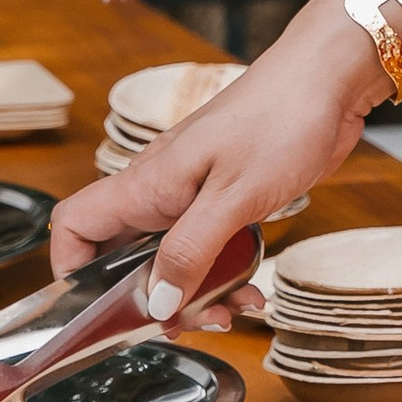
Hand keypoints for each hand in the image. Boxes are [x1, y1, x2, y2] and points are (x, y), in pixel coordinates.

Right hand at [49, 24, 375, 306]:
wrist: (328, 78)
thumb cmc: (280, 118)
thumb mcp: (233, 197)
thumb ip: (191, 252)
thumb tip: (156, 303)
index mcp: (148, 183)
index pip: (76, 226)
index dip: (72, 269)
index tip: (98, 309)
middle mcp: (162, 189)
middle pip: (125, 256)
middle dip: (149, 298)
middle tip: (183, 323)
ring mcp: (194, 192)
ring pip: (173, 258)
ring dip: (197, 292)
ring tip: (232, 311)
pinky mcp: (227, 196)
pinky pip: (211, 246)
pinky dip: (226, 273)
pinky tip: (254, 288)